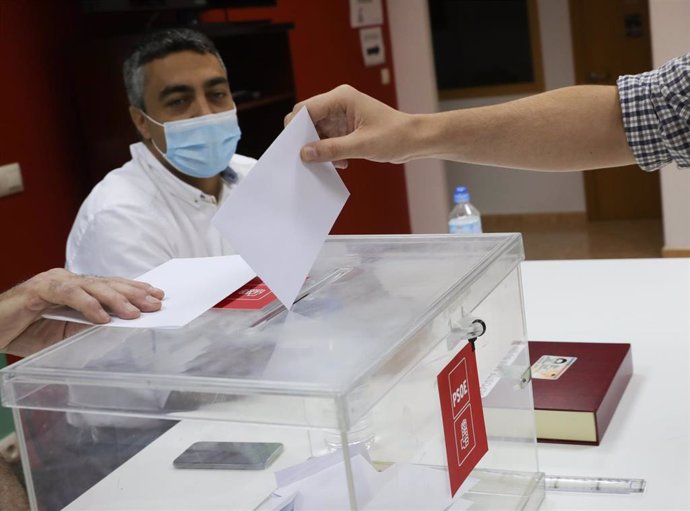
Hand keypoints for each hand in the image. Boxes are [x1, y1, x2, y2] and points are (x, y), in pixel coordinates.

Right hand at [0, 269, 164, 353]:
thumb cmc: (25, 330)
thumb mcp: (64, 333)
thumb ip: (87, 328)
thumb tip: (117, 328)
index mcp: (77, 288)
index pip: (111, 286)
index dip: (135, 289)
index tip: (157, 296)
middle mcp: (68, 280)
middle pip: (108, 284)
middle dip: (134, 294)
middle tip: (156, 304)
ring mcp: (54, 281)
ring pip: (93, 286)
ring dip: (116, 300)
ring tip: (134, 313)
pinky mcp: (38, 289)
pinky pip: (69, 294)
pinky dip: (87, 306)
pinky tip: (102, 318)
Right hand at [285, 85, 413, 168]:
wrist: (414, 140)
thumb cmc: (395, 135)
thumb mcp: (361, 145)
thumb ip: (332, 149)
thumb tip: (305, 153)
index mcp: (341, 98)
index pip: (306, 108)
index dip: (295, 127)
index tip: (291, 147)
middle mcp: (338, 104)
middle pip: (307, 120)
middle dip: (306, 140)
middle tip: (308, 158)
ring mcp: (341, 116)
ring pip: (316, 132)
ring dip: (320, 149)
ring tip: (332, 163)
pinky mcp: (345, 128)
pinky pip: (328, 140)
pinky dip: (330, 152)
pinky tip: (343, 163)